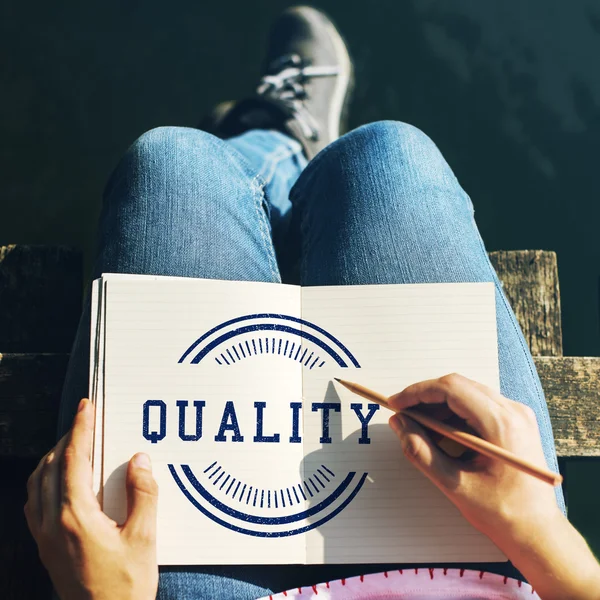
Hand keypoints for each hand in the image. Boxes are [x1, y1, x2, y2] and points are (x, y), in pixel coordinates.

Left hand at [24, 398, 158, 599]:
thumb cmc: (125, 587)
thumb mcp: (144, 539)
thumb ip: (143, 495)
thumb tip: (140, 460)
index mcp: (75, 517)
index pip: (73, 461)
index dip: (81, 429)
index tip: (86, 406)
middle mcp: (52, 523)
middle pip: (51, 467)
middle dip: (68, 438)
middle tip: (86, 420)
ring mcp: (44, 537)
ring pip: (37, 483)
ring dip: (53, 457)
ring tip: (73, 444)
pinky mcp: (44, 548)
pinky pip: (34, 503)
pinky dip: (43, 480)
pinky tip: (58, 481)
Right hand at [387, 373, 562, 547]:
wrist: (537, 531)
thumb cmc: (501, 512)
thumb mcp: (453, 483)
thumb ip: (421, 450)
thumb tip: (399, 423)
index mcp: (501, 424)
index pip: (451, 389)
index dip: (418, 392)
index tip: (396, 403)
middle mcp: (513, 411)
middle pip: (459, 386)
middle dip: (426, 397)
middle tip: (403, 414)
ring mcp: (517, 414)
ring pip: (467, 393)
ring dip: (439, 406)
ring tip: (419, 427)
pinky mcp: (515, 421)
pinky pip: (479, 405)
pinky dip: (455, 414)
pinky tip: (440, 433)